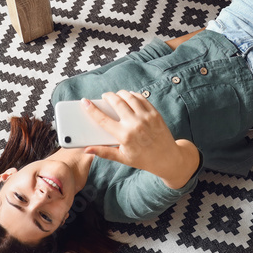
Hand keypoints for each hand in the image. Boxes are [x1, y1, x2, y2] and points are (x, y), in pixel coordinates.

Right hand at [82, 91, 199, 188]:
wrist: (167, 159)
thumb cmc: (142, 159)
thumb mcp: (122, 158)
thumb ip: (103, 152)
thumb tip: (86, 149)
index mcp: (124, 136)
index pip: (103, 120)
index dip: (92, 109)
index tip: (85, 102)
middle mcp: (135, 125)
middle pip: (116, 102)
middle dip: (108, 96)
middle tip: (104, 97)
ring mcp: (146, 117)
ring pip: (129, 97)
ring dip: (120, 94)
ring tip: (116, 96)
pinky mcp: (155, 113)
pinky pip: (141, 98)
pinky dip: (133, 95)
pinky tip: (129, 97)